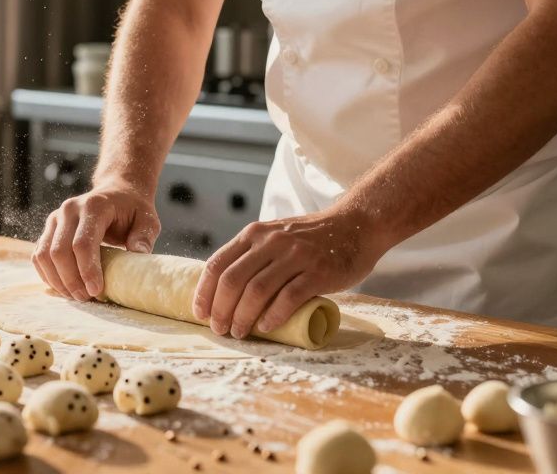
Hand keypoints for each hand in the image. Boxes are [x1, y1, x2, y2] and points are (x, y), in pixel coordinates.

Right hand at [33, 182, 160, 300]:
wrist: (117, 192)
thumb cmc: (133, 209)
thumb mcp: (147, 219)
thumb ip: (144, 236)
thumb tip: (138, 253)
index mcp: (94, 206)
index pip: (82, 242)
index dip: (87, 270)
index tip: (96, 291)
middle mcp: (70, 209)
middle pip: (59, 251)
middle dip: (71, 280)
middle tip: (86, 298)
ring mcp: (56, 218)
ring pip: (44, 255)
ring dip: (57, 281)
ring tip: (76, 296)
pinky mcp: (49, 228)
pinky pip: (39, 255)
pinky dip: (48, 275)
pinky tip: (64, 287)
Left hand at [192, 208, 389, 338]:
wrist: (356, 225)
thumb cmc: (312, 238)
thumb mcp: (275, 235)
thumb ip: (253, 254)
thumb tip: (224, 290)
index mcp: (254, 234)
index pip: (217, 264)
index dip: (204, 292)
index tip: (200, 314)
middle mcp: (271, 242)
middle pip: (232, 280)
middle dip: (220, 310)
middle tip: (220, 330)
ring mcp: (295, 256)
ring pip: (256, 291)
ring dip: (242, 317)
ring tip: (239, 332)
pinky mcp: (318, 272)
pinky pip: (288, 298)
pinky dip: (273, 316)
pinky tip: (266, 328)